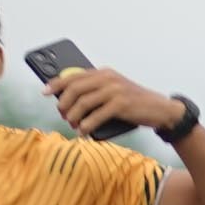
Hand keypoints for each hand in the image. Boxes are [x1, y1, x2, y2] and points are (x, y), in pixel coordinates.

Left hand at [48, 62, 184, 139]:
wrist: (160, 109)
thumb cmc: (134, 103)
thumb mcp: (114, 92)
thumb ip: (95, 91)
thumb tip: (67, 100)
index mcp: (104, 73)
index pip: (74, 75)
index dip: (56, 83)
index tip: (45, 91)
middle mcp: (108, 78)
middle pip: (75, 88)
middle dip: (64, 103)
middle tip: (63, 114)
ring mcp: (115, 90)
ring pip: (83, 102)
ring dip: (74, 116)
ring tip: (73, 125)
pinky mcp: (121, 104)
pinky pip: (96, 115)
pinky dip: (87, 125)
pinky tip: (84, 131)